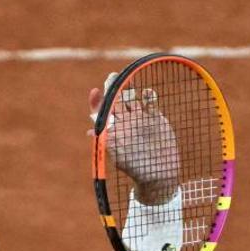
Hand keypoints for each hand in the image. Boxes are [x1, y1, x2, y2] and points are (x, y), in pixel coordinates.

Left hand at [88, 80, 179, 204]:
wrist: (158, 174)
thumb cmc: (134, 167)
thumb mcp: (118, 155)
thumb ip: (106, 141)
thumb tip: (91, 131)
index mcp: (111, 129)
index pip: (100, 111)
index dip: (96, 101)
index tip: (95, 91)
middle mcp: (123, 120)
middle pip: (115, 99)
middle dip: (112, 87)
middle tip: (112, 76)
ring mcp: (138, 117)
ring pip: (131, 97)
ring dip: (128, 88)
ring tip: (127, 81)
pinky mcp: (154, 117)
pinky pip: (149, 102)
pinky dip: (148, 95)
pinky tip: (147, 94)